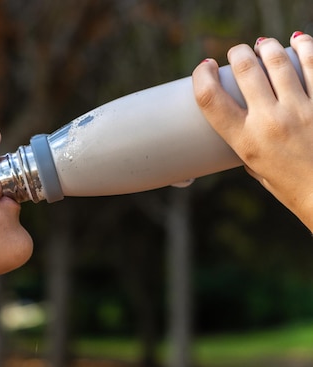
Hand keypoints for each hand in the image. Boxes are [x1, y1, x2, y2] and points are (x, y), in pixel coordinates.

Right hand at [193, 32, 312, 231]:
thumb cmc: (291, 186)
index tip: (204, 68)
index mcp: (246, 142)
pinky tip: (298, 42)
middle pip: (245, 70)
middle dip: (237, 53)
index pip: (210, 99)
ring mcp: (301, 110)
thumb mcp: (257, 168)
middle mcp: (270, 122)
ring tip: (263, 46)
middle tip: (237, 52)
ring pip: (278, 61)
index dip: (201, 76)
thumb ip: (249, 143)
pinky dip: (304, 47)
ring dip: (267, 47)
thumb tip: (244, 121)